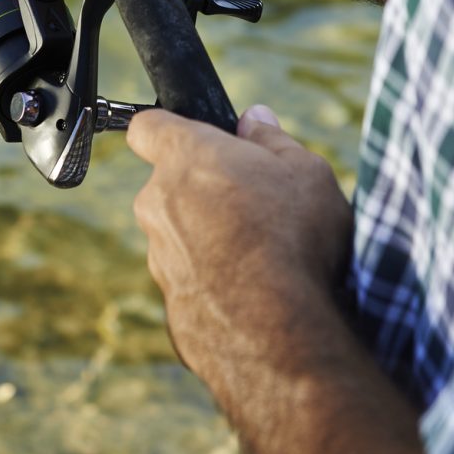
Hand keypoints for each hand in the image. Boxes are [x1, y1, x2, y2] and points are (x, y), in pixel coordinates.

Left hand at [126, 105, 353, 405]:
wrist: (281, 334)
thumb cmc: (295, 238)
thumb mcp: (306, 170)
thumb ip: (272, 140)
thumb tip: (254, 119)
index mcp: (185, 158)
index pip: (147, 127)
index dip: (169, 129)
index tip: (196, 138)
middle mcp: (157, 205)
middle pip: (169, 186)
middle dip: (203, 190)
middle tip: (255, 203)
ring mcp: (159, 261)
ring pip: (179, 237)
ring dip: (210, 240)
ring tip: (264, 257)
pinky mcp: (171, 310)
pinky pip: (193, 285)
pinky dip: (216, 287)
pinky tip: (257, 298)